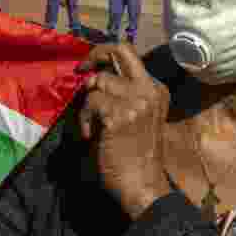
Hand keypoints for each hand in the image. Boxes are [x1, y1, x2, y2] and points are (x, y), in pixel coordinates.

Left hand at [75, 44, 172, 218]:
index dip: (105, 54)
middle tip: (80, 70)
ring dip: (87, 103)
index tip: (90, 66)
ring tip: (92, 126)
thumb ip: (122, 93)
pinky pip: (90, 103)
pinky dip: (84, 119)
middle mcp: (149, 90)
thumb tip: (93, 75)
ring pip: (98, 82)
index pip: (130, 54)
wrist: (142, 185)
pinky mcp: (119, 115)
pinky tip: (91, 137)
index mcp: (156, 90)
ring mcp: (135, 101)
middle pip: (120, 50)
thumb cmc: (135, 155)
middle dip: (95, 55)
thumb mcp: (137, 116)